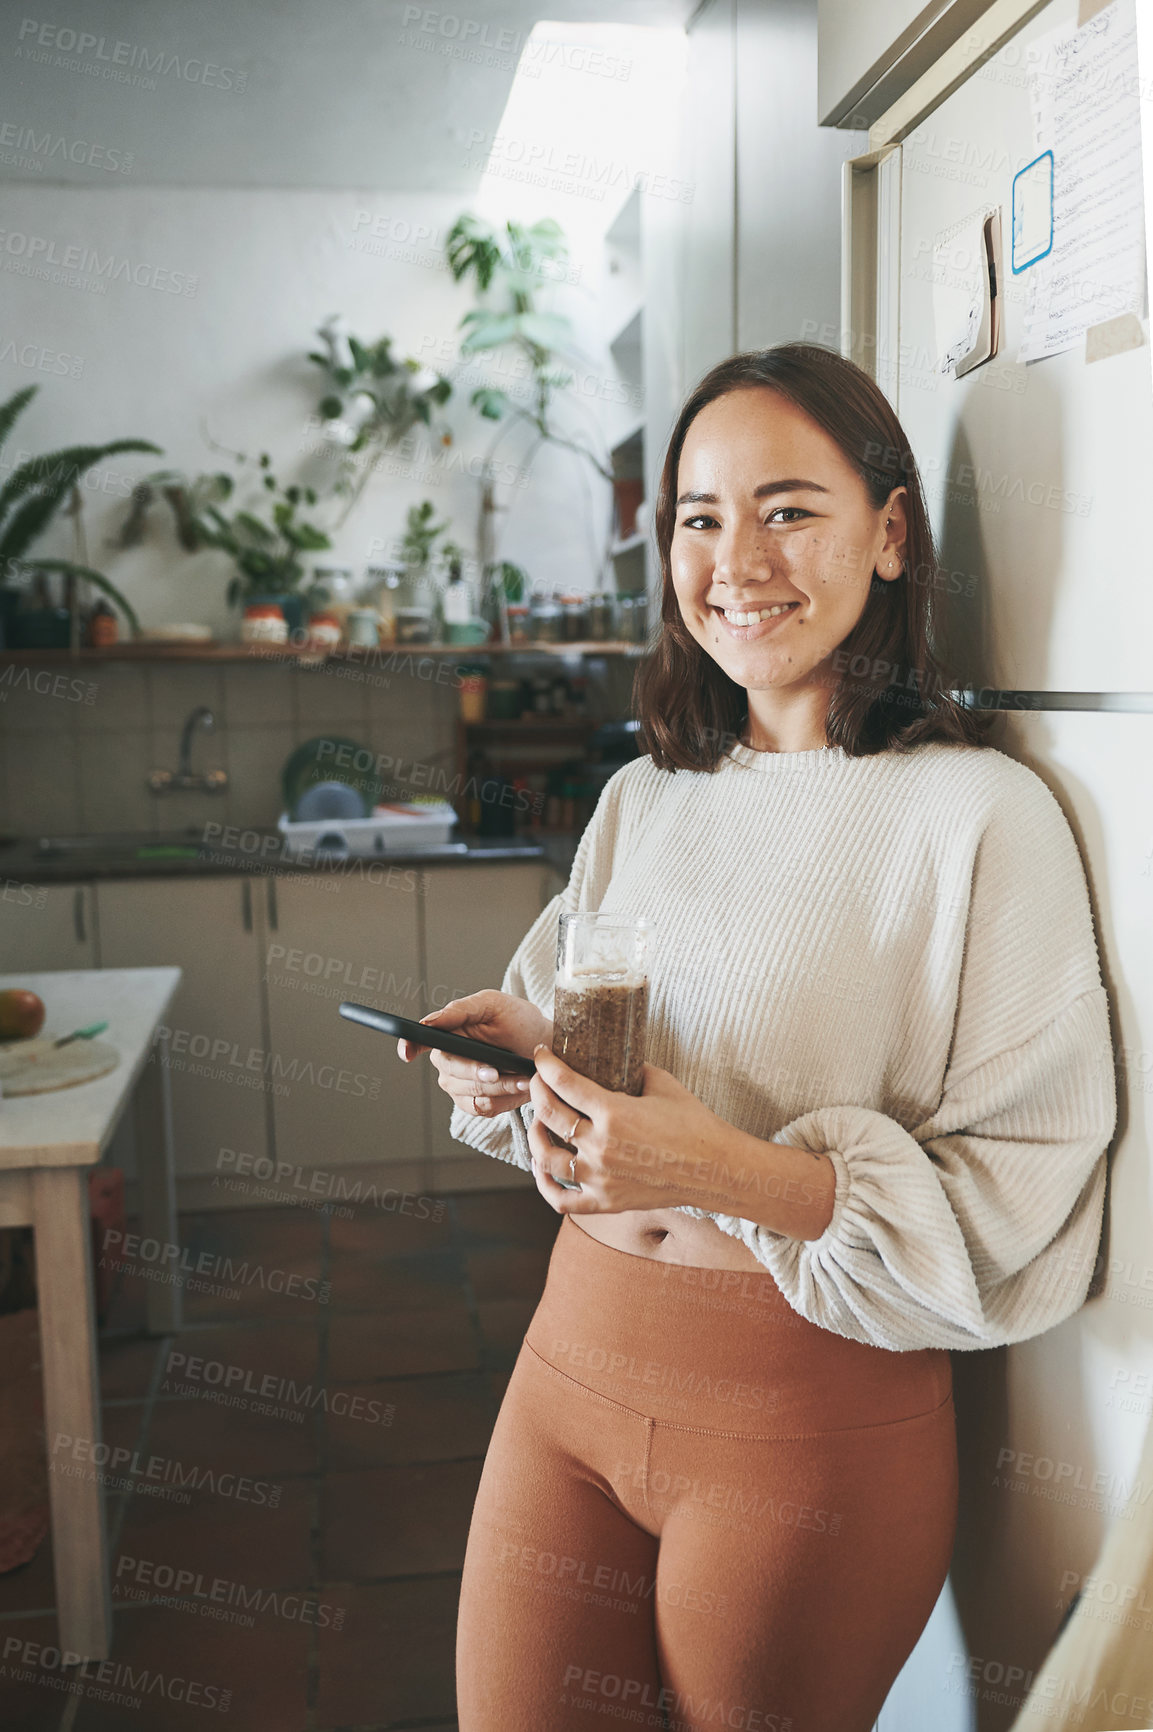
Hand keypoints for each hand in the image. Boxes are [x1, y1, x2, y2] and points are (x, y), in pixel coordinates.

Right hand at [397, 990, 552, 1121]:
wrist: (544, 1046)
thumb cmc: (518, 1021)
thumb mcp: (494, 1005)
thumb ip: (461, 1009)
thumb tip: (429, 1020)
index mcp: (447, 1033)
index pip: (418, 1040)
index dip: (408, 1046)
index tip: (407, 1052)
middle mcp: (448, 1061)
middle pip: (450, 1071)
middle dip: (475, 1072)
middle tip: (497, 1070)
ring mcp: (459, 1085)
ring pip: (470, 1092)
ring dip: (500, 1086)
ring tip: (523, 1076)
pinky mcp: (476, 1104)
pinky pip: (483, 1107)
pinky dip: (505, 1098)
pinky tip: (520, 1086)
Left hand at [526, 1044, 727, 1214]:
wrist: (716, 1169)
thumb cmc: (695, 1125)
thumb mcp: (663, 1084)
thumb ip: (633, 1070)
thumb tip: (617, 1059)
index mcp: (614, 1112)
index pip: (564, 1082)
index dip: (546, 1065)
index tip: (542, 1056)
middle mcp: (601, 1146)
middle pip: (548, 1114)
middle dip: (537, 1091)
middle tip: (539, 1082)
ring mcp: (601, 1177)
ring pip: (546, 1157)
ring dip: (535, 1136)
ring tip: (538, 1124)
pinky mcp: (606, 1201)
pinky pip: (562, 1200)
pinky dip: (544, 1185)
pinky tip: (542, 1167)